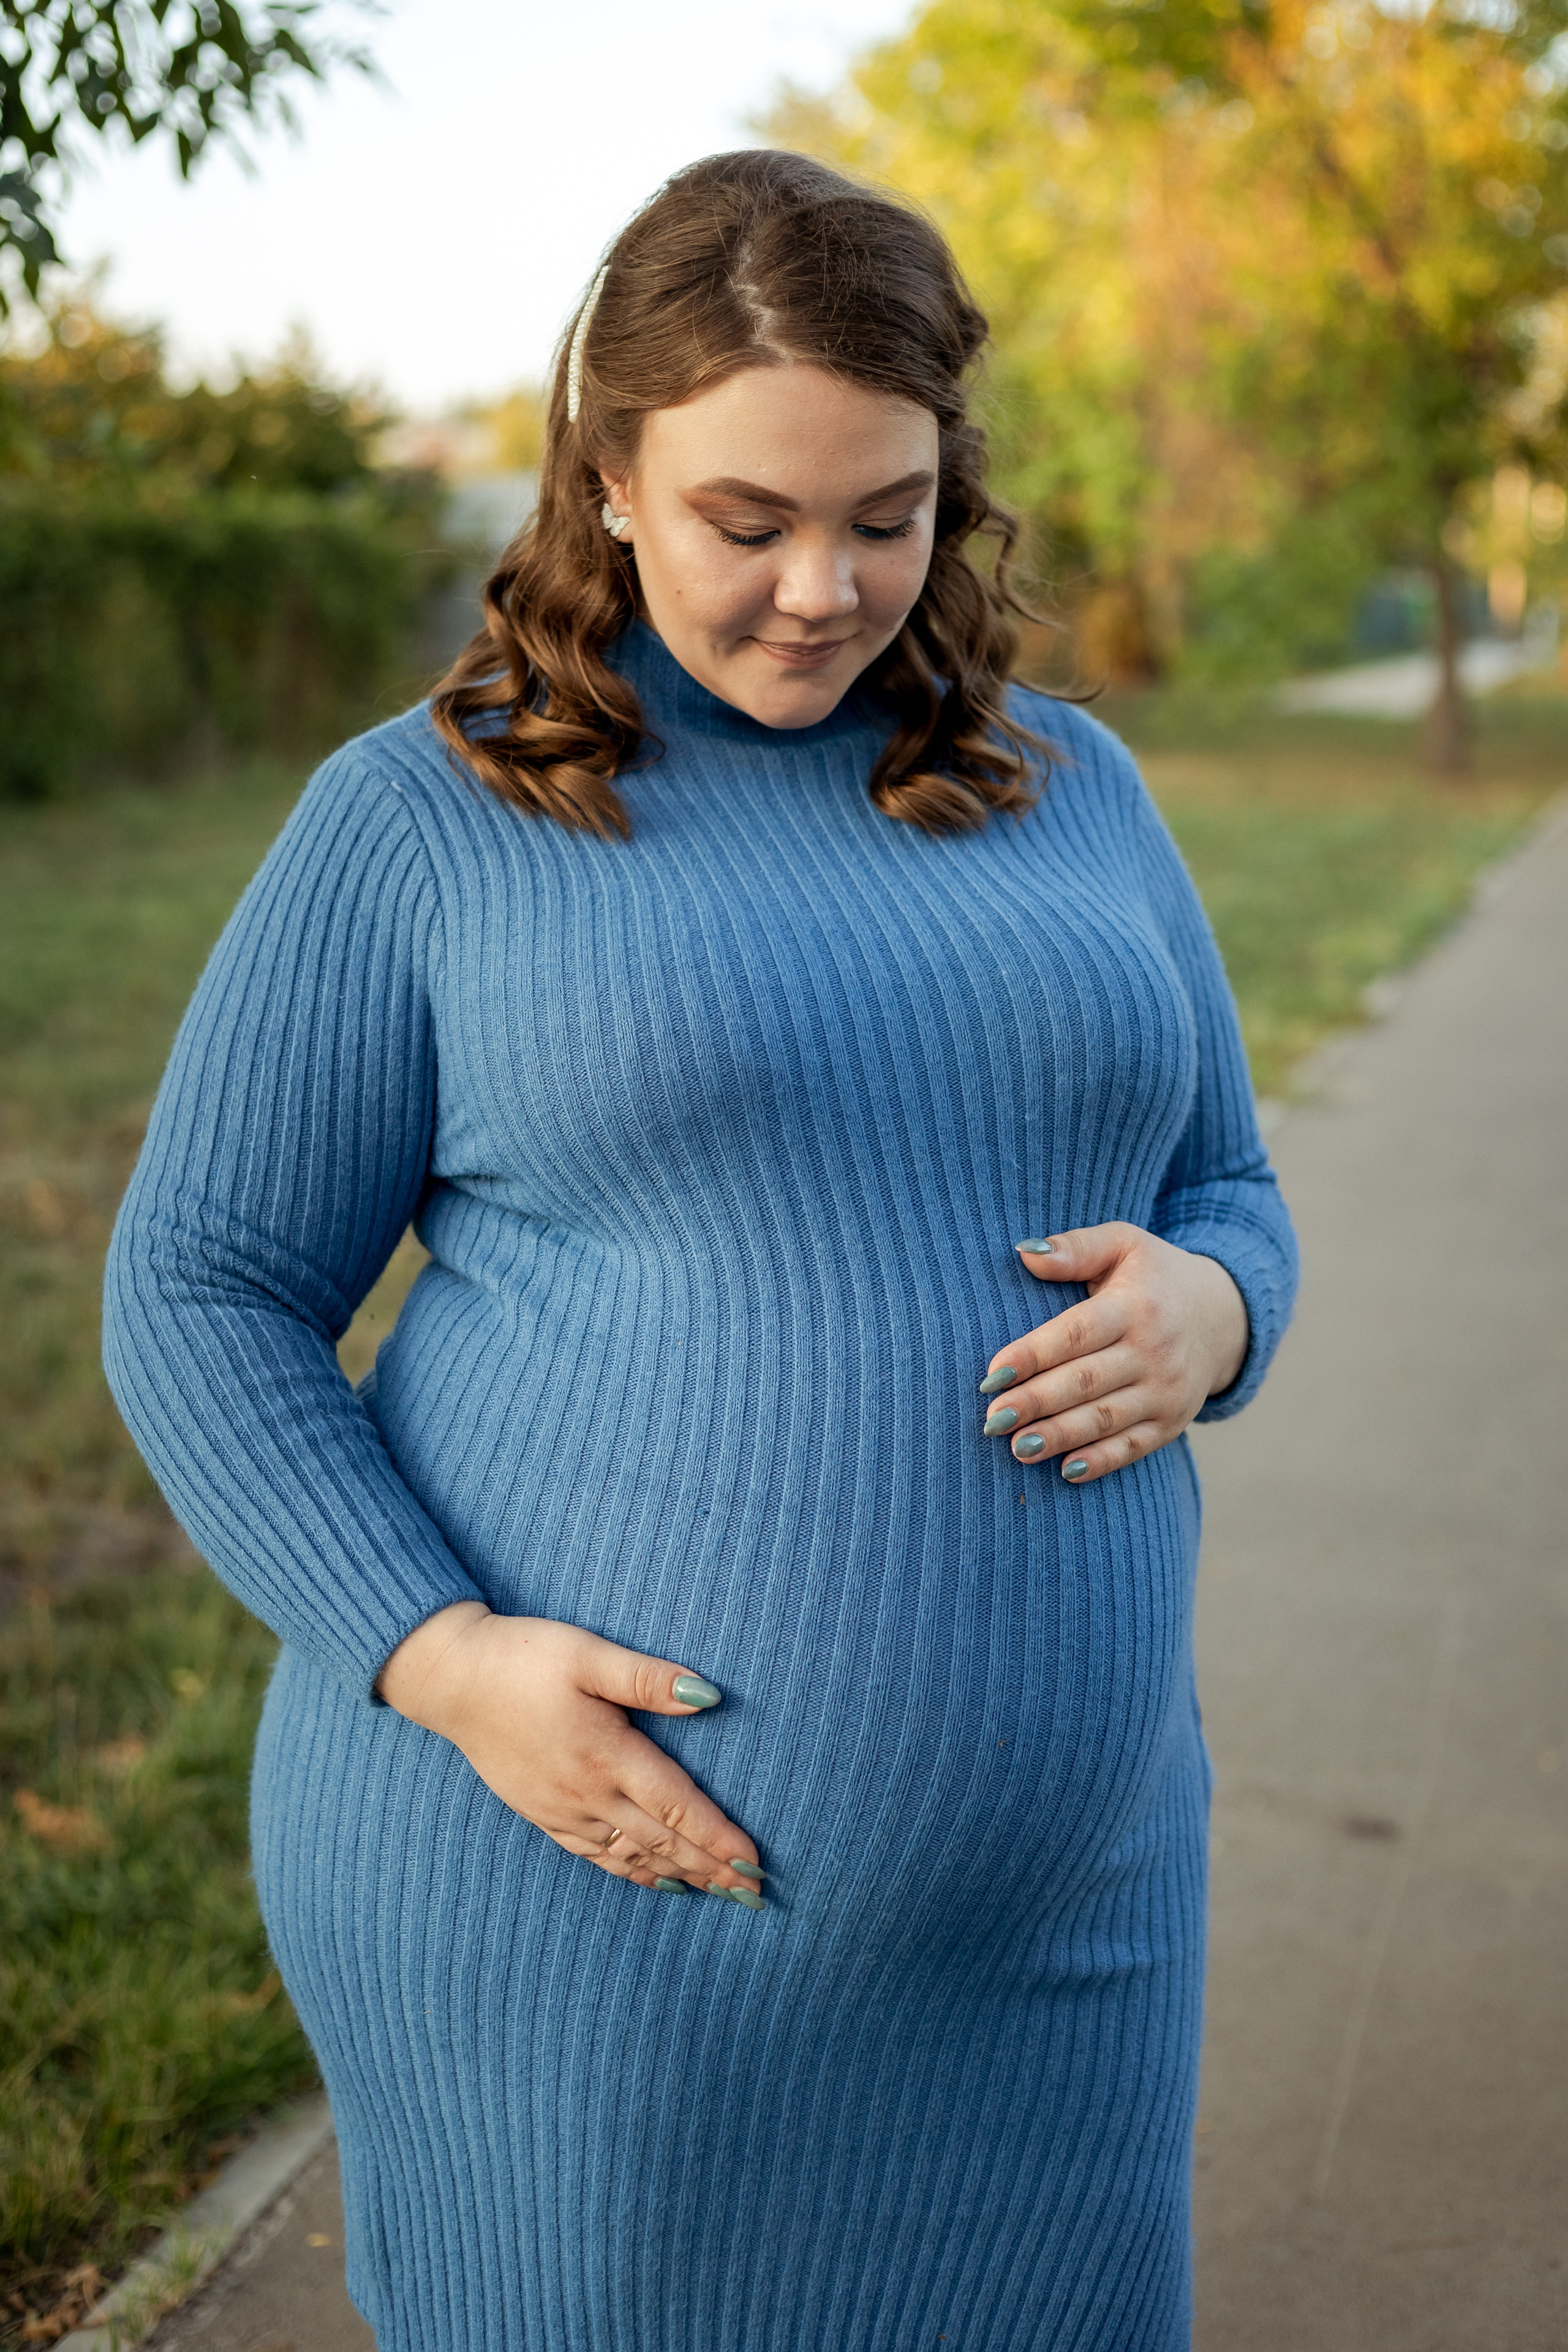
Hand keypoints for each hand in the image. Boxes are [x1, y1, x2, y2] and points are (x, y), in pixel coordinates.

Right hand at [376, 1604, 763, 1901]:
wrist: (452, 1680)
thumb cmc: (523, 1658)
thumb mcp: (587, 1655)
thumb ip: (647, 1678)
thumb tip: (708, 1695)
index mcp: (606, 1754)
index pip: (676, 1808)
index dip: (718, 1838)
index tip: (754, 1864)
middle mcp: (587, 1793)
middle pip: (661, 1841)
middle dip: (711, 1869)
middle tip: (753, 1895)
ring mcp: (562, 1809)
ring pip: (632, 1856)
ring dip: (679, 1875)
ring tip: (719, 1894)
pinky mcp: (542, 1813)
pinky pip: (596, 1855)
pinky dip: (632, 1873)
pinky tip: (655, 1881)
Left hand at [979, 1223, 1248, 1486]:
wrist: (1222, 1316)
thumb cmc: (1154, 1277)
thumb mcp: (1124, 1244)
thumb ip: (1075, 1248)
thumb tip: (1024, 1252)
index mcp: (1136, 1306)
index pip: (1077, 1334)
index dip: (1033, 1355)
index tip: (992, 1374)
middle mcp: (1154, 1351)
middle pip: (1086, 1382)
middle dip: (1036, 1403)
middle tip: (992, 1419)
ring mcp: (1166, 1391)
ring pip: (1106, 1419)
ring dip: (1060, 1436)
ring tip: (1017, 1448)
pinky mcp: (1172, 1422)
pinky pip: (1134, 1447)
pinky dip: (1101, 1461)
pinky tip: (1066, 1470)